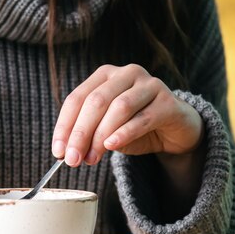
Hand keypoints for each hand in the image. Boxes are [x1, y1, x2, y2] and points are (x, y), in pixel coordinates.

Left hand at [52, 64, 202, 166]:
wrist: (176, 129)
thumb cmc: (137, 127)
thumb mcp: (108, 132)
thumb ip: (90, 137)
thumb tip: (70, 153)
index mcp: (105, 76)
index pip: (77, 98)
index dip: (65, 126)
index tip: (58, 151)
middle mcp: (126, 73)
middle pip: (96, 101)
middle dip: (80, 133)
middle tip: (72, 159)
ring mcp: (149, 84)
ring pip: (119, 107)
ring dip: (101, 135)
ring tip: (91, 158)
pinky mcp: (168, 101)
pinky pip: (142, 117)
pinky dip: (124, 133)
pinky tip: (112, 146)